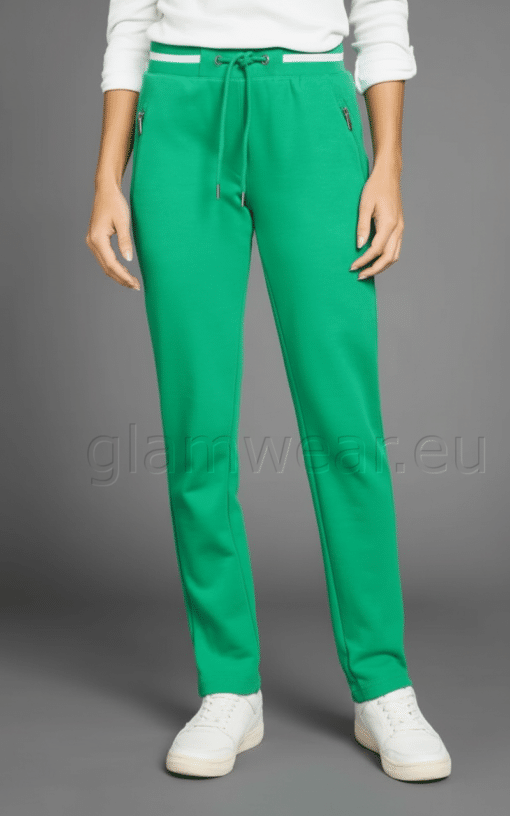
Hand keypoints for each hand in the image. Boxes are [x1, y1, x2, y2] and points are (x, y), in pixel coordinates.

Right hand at [86, 180, 139, 289]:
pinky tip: (124, 271)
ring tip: (132, 282)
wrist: (106, 190)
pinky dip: (114, 267)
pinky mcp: (95, 240)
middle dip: (121, 279)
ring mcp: (92, 242)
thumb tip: (128, 260)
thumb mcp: (123, 221)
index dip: (124, 276)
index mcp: (98, 239)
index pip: (112, 264)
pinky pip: (104, 258)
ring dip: (118, 275)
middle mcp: (92, 242)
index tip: (135, 284)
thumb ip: (125, 241)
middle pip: (107, 267)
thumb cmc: (115, 203)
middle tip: (136, 286)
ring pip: (105, 265)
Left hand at [350, 163, 403, 279]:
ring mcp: (401, 228)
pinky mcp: (399, 227)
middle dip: (374, 269)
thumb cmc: (375, 187)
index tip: (352, 266)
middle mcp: (398, 228)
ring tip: (366, 271)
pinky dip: (386, 258)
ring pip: (394, 256)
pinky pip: (396, 249)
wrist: (389, 175)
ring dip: (381, 266)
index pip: (376, 250)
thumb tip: (359, 246)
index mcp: (389, 223)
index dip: (364, 260)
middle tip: (359, 276)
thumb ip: (362, 227)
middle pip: (388, 258)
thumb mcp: (364, 205)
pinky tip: (375, 260)